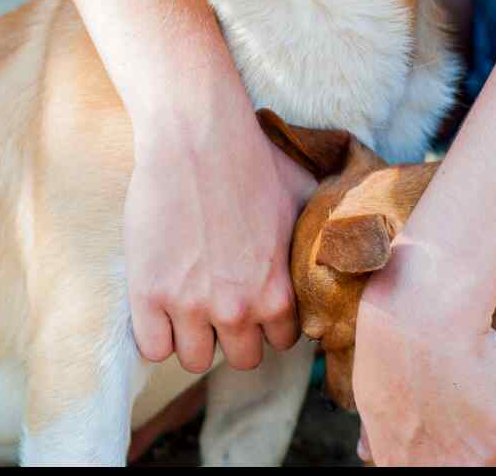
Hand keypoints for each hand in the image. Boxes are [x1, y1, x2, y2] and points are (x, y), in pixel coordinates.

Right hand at [124, 113, 316, 372]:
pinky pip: (153, 348)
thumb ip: (322, 237)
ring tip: (189, 301)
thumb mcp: (307, 201)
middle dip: (235, 333)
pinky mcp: (149, 294)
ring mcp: (190, 305)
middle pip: (242, 358)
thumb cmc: (254, 160)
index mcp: (280, 293)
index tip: (255, 299)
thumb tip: (346, 244)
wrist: (198, 136)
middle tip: (221, 299)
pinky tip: (161, 303)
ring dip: (194, 335)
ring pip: (195, 359)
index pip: (282, 341)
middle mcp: (239, 309)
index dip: (269, 320)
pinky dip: (157, 333)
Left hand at [352, 250, 495, 464]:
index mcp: (401, 464)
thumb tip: (367, 453)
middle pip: (482, 469)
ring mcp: (475, 459)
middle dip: (489, 448)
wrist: (423, 313)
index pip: (438, 471)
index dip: (457, 452)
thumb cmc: (391, 343)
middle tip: (490, 417)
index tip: (467, 431)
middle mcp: (439, 469)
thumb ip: (376, 435)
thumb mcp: (368, 397)